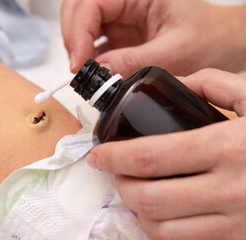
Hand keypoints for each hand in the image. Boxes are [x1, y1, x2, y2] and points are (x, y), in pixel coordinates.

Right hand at [62, 0, 245, 76]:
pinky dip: (89, 61)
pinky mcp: (119, 36)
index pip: (93, 3)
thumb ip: (134, 62)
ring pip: (82, 27)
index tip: (80, 63)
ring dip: (79, 50)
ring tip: (88, 73)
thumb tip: (101, 73)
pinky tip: (97, 74)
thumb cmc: (208, 37)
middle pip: (78, 10)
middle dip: (73, 38)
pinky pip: (94, 45)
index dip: (79, 31)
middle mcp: (125, 2)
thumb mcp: (174, 52)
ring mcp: (120, 19)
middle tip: (79, 69)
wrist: (221, 43)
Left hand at [86, 68, 245, 238]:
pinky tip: (160, 212)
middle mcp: (231, 190)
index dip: (115, 157)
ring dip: (138, 210)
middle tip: (114, 171)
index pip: (151, 156)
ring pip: (162, 229)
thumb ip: (213, 84)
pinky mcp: (239, 239)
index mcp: (229, 148)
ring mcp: (236, 222)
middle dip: (121, 185)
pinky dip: (161, 230)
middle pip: (150, 198)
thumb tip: (177, 86)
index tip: (98, 154)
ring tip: (135, 190)